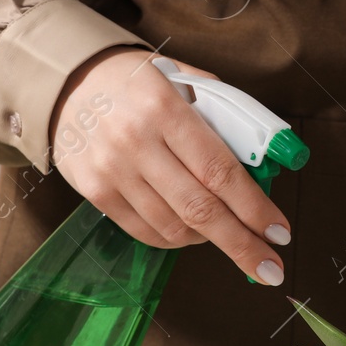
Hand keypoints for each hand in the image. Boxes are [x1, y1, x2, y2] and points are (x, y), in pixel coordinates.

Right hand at [49, 47, 290, 284]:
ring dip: (210, 241)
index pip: (219, 171)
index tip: (279, 231)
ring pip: (173, 227)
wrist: (66, 82)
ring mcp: (112, 171)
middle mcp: (136, 142)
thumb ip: (221, 111)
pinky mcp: (94, 192)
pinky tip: (193, 232)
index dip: (254, 208)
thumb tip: (261, 157)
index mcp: (165, 109)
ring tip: (229, 236)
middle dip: (242, 244)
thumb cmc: (136, 81)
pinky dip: (176, 239)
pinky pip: (144, 232)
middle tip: (271, 268)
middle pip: (200, 209)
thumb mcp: (181, 77)